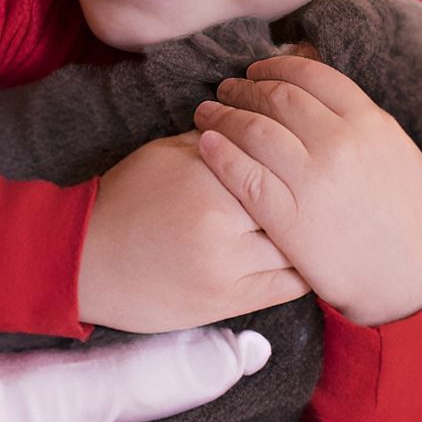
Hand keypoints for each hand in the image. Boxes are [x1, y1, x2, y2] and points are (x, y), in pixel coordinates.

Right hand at [78, 132, 310, 332]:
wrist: (85, 259)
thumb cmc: (128, 198)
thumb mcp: (168, 153)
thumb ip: (220, 138)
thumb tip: (268, 119)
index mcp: (206, 177)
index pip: (274, 158)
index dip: (299, 152)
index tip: (315, 148)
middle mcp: (220, 224)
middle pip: (291, 201)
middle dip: (315, 192)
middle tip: (336, 183)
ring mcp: (226, 267)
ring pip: (296, 245)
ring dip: (315, 232)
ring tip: (333, 219)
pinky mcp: (226, 301)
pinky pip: (286, 286)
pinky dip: (306, 269)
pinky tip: (314, 255)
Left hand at [193, 54, 421, 326]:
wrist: (405, 279)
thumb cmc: (405, 217)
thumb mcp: (398, 153)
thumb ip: (363, 120)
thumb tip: (326, 90)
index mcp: (369, 123)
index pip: (311, 75)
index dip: (276, 67)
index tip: (259, 71)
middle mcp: (339, 144)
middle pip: (278, 97)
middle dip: (246, 88)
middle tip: (228, 89)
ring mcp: (312, 180)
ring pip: (255, 129)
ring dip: (224, 115)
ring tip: (207, 113)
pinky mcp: (288, 216)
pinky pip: (244, 174)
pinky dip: (220, 152)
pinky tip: (207, 144)